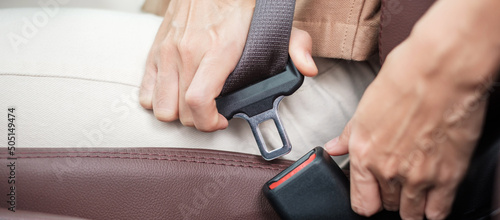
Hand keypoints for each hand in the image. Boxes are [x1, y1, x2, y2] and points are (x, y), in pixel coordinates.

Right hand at [139, 0, 317, 131]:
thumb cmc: (241, 6)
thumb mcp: (276, 25)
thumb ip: (297, 47)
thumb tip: (308, 69)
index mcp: (217, 50)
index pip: (198, 101)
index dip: (208, 122)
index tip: (221, 120)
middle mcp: (187, 52)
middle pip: (180, 112)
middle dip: (198, 120)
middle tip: (213, 111)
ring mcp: (167, 52)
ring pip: (160, 107)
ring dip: (177, 113)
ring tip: (194, 103)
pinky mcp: (155, 50)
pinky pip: (146, 92)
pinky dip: (158, 100)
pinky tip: (177, 92)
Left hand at [325, 0, 499, 218]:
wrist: (441, 69)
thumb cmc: (405, 78)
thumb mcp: (365, 106)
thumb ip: (349, 134)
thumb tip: (334, 147)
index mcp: (363, 153)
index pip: (360, 202)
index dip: (366, 200)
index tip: (372, 195)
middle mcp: (387, 170)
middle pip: (387, 205)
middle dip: (390, 196)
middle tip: (397, 182)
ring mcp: (417, 176)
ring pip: (411, 213)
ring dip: (412, 206)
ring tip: (416, 189)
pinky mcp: (447, 176)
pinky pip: (437, 211)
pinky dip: (434, 209)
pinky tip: (433, 198)